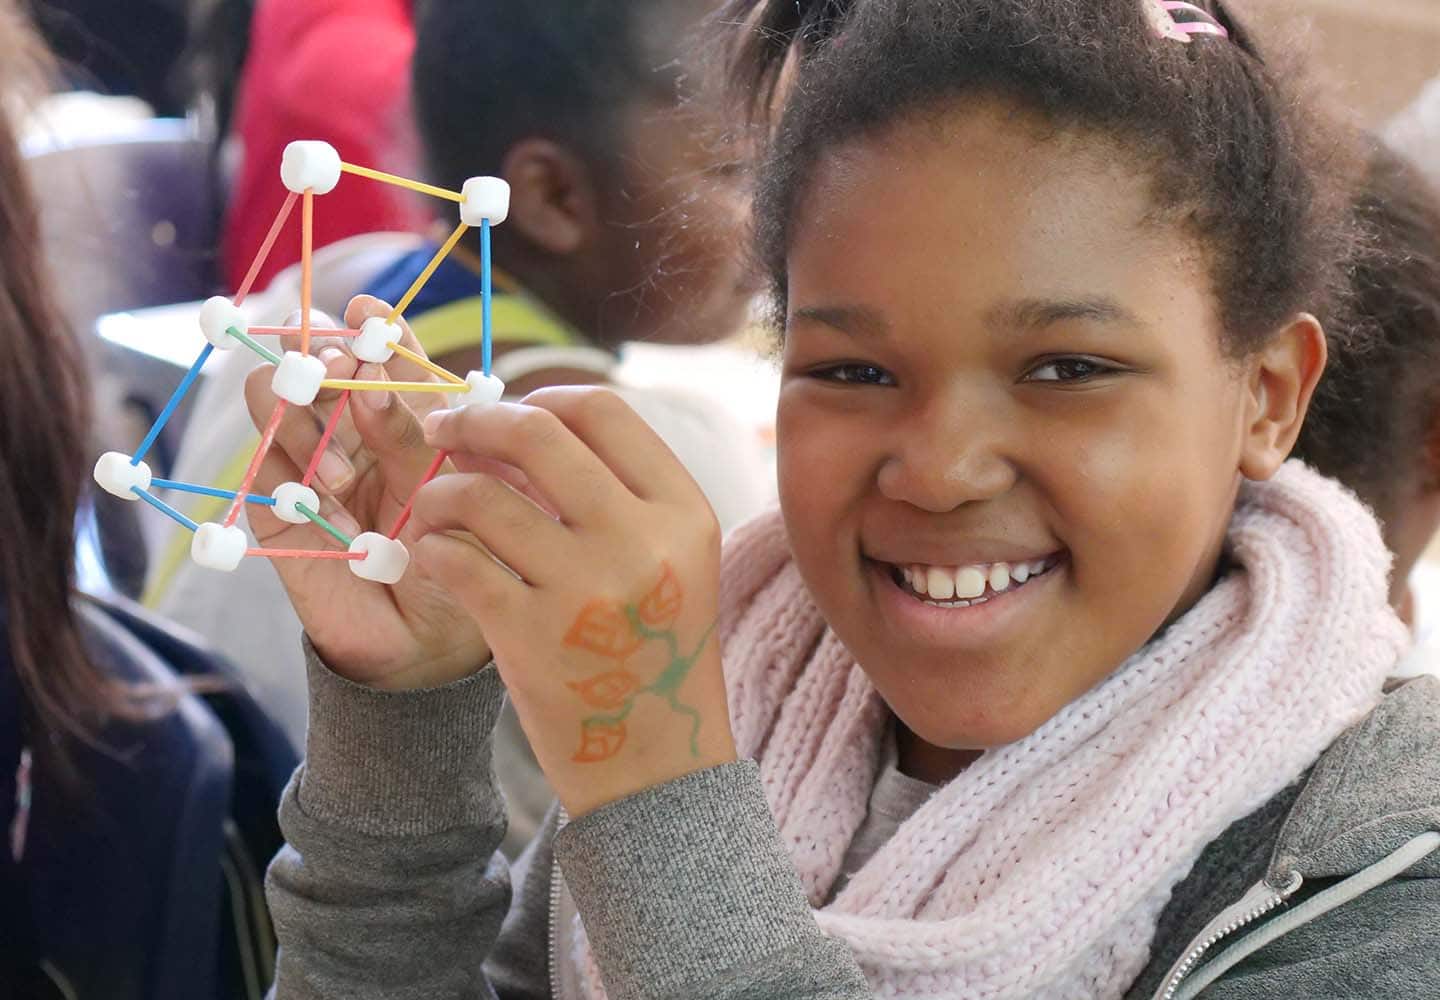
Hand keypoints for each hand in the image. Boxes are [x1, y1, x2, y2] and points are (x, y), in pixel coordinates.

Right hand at [242, 295, 488, 689]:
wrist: (426, 645)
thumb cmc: (460, 563)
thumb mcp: (455, 493)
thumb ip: (422, 436)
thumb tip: (385, 371)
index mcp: (407, 421)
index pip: (386, 358)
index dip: (377, 328)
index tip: (371, 309)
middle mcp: (355, 433)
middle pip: (322, 365)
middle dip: (328, 357)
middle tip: (344, 372)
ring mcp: (311, 465)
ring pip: (279, 400)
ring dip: (305, 413)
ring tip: (345, 471)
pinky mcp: (275, 506)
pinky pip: (261, 460)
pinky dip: (282, 458)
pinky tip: (321, 489)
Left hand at [413, 387, 735, 815]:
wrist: (653, 762)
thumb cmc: (652, 649)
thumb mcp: (672, 560)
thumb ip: (621, 490)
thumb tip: (524, 419)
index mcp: (684, 512)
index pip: (603, 409)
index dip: (541, 398)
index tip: (510, 414)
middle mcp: (641, 541)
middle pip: (538, 433)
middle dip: (475, 419)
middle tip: (443, 430)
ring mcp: (585, 589)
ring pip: (480, 494)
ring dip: (441, 489)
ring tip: (436, 504)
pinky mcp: (529, 636)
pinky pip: (454, 558)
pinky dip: (431, 545)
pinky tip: (435, 554)